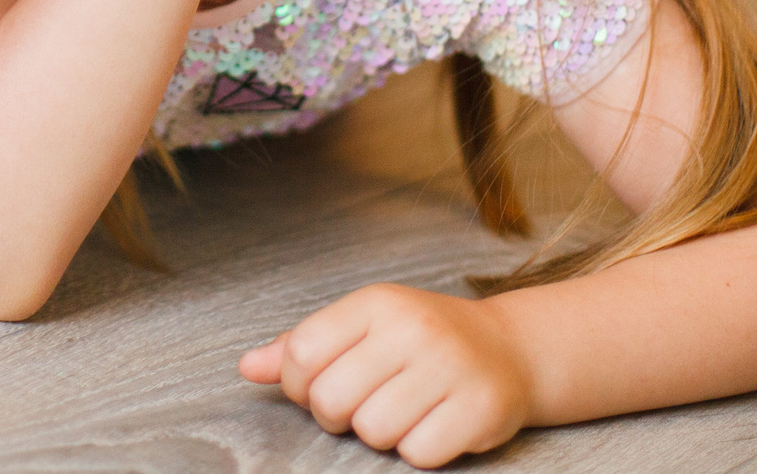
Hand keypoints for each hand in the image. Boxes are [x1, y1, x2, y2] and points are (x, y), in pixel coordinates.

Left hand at [240, 284, 536, 467]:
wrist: (509, 350)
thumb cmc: (420, 341)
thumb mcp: (362, 327)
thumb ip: (301, 347)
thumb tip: (247, 367)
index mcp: (376, 303)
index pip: (301, 354)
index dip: (298, 385)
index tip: (323, 385)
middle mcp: (414, 328)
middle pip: (331, 400)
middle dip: (338, 415)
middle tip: (366, 403)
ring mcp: (451, 367)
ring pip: (373, 431)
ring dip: (381, 434)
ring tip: (404, 410)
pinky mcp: (481, 408)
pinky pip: (418, 453)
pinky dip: (420, 450)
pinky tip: (434, 424)